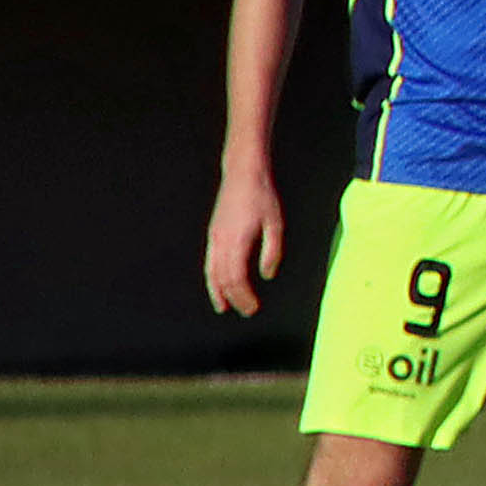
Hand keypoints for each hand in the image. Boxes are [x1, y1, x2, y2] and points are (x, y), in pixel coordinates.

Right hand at [205, 163, 282, 317]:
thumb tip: (267, 275)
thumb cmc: (262, 196)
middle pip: (222, 278)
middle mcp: (221, 242)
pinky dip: (213, 277)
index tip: (253, 308)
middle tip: (244, 311)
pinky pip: (210, 261)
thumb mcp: (275, 223)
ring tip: (223, 306)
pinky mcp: (213, 233)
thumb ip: (272, 251)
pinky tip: (218, 283)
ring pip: (211, 272)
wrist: (242, 174)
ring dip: (217, 291)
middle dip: (232, 297)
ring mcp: (214, 237)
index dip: (243, 296)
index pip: (236, 278)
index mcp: (237, 241)